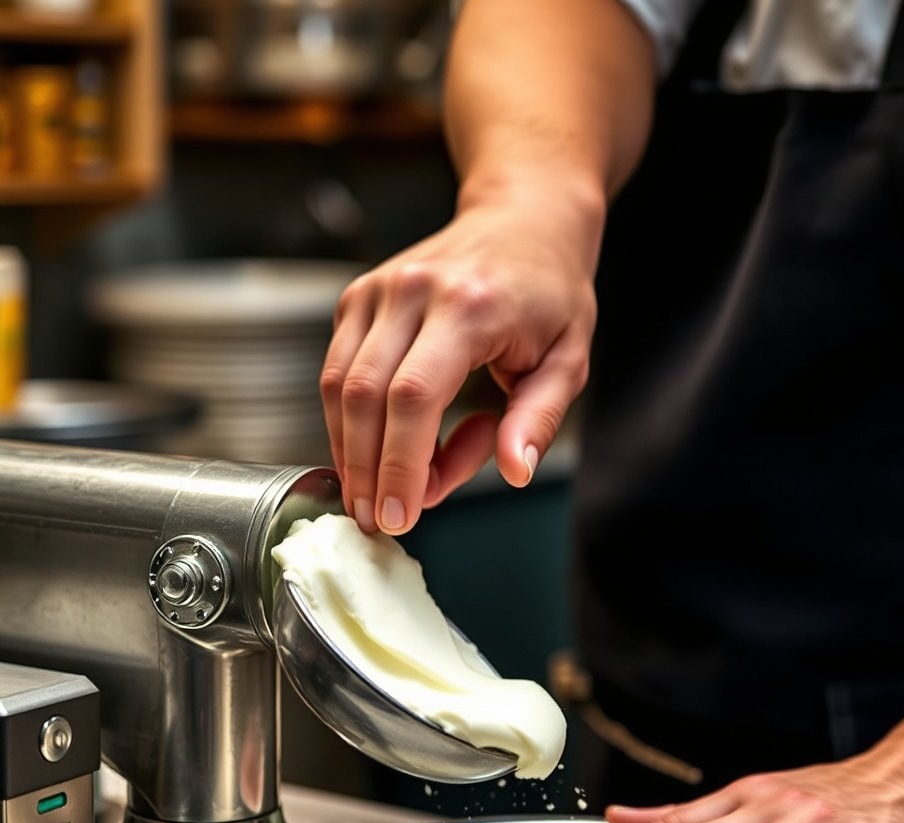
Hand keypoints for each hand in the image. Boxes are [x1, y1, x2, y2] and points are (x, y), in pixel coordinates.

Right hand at [321, 186, 598, 534]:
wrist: (522, 221)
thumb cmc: (550, 292)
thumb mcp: (568, 359)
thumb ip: (538, 418)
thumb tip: (514, 472)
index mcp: (469, 306)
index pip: (414, 397)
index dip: (399, 464)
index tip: (399, 516)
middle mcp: (412, 291)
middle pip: (363, 396)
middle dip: (366, 470)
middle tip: (379, 520)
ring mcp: (377, 290)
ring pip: (336, 386)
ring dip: (352, 451)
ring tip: (379, 491)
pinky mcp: (357, 298)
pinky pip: (335, 371)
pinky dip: (350, 421)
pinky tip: (380, 447)